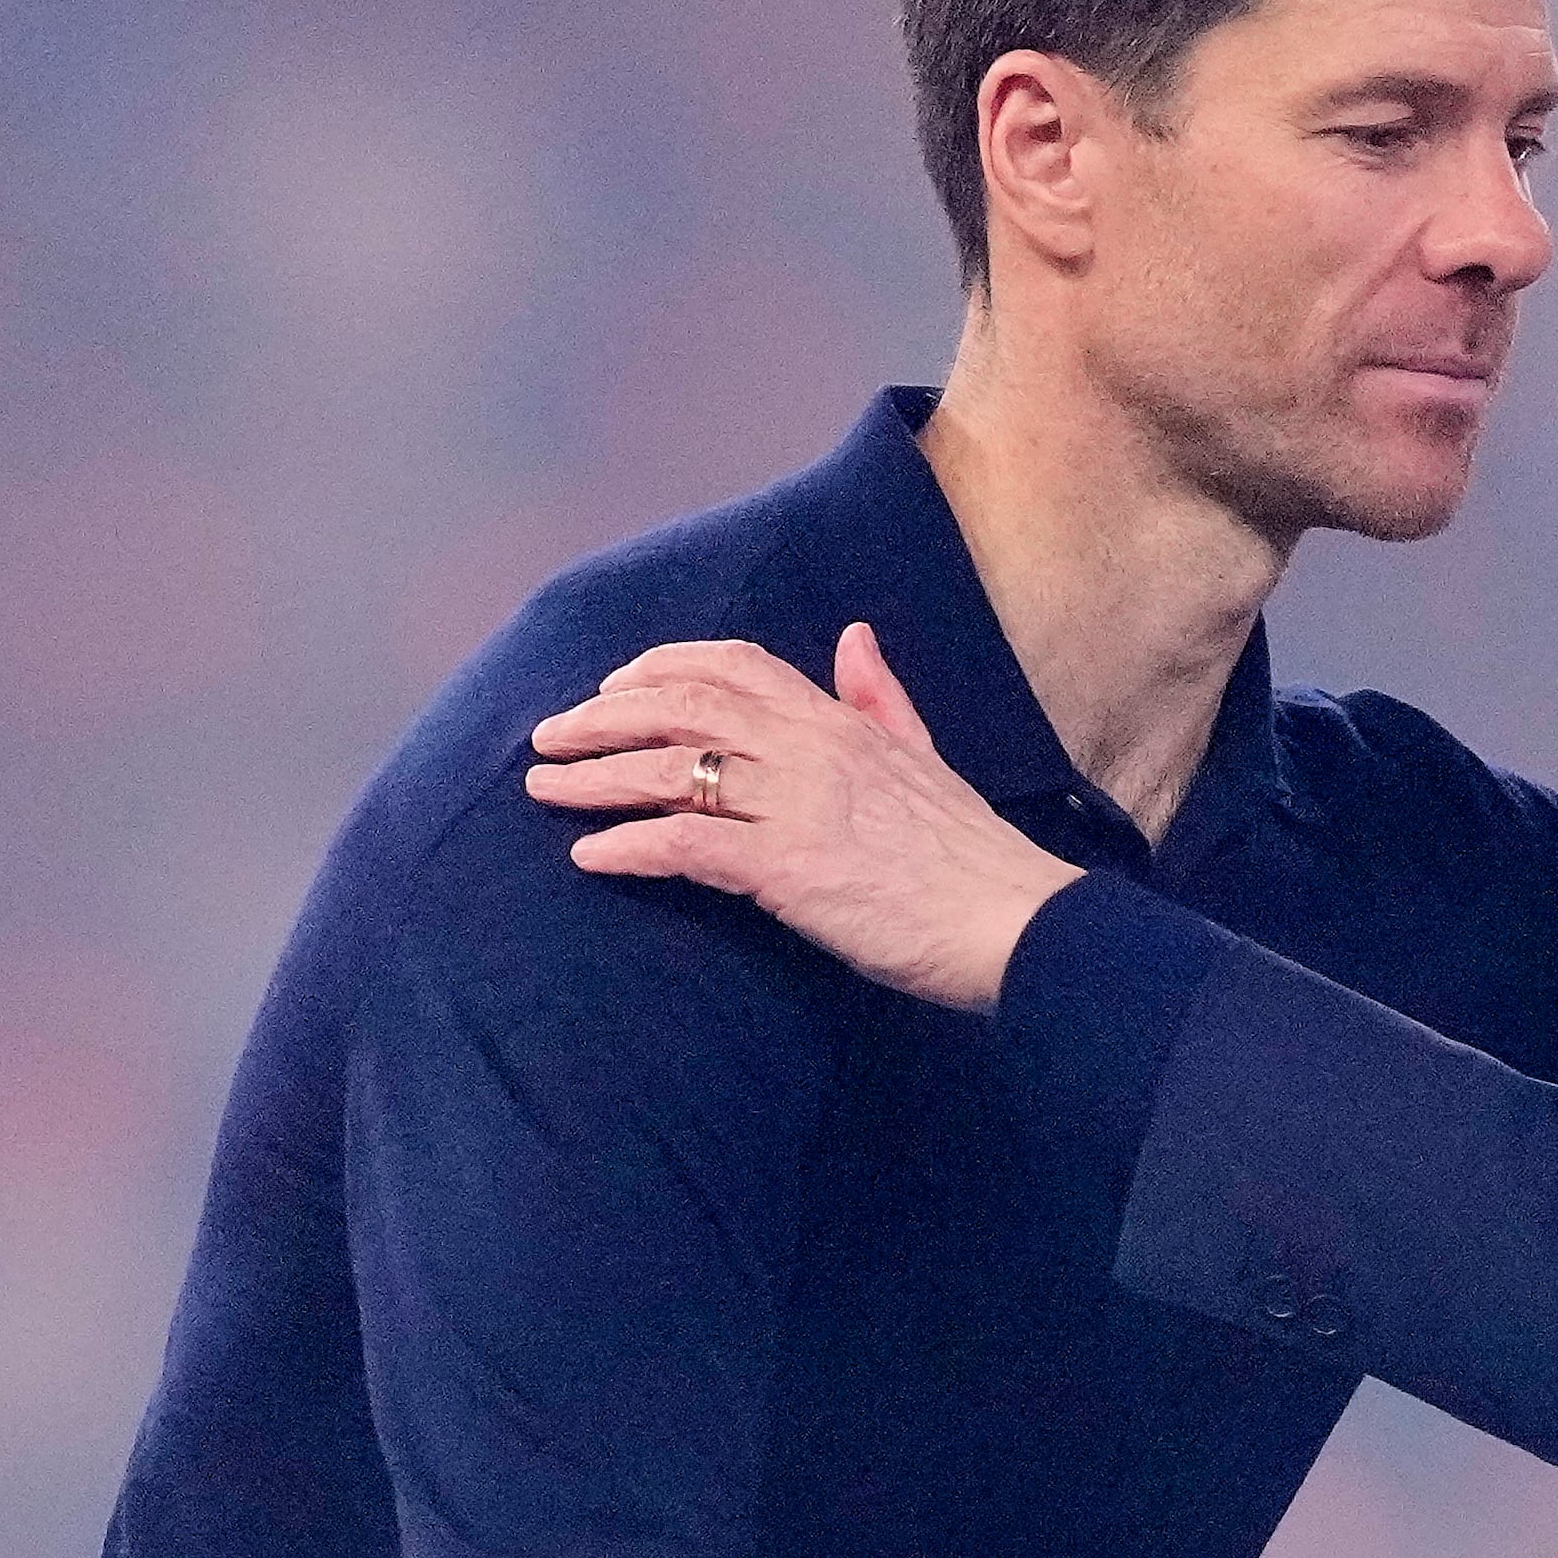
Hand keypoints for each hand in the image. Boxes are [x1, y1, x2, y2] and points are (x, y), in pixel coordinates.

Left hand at [526, 627, 1080, 1010]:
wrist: (1013, 922)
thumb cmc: (970, 857)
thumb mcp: (926, 757)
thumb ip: (879, 699)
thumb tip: (855, 635)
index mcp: (839, 721)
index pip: (733, 664)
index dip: (661, 667)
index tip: (612, 687)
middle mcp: (809, 749)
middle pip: (682, 707)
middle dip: (602, 717)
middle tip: (548, 739)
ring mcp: (796, 806)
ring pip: (671, 769)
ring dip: (596, 778)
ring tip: (544, 792)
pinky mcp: (788, 869)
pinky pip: (686, 844)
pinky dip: (630, 845)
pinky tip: (591, 856)